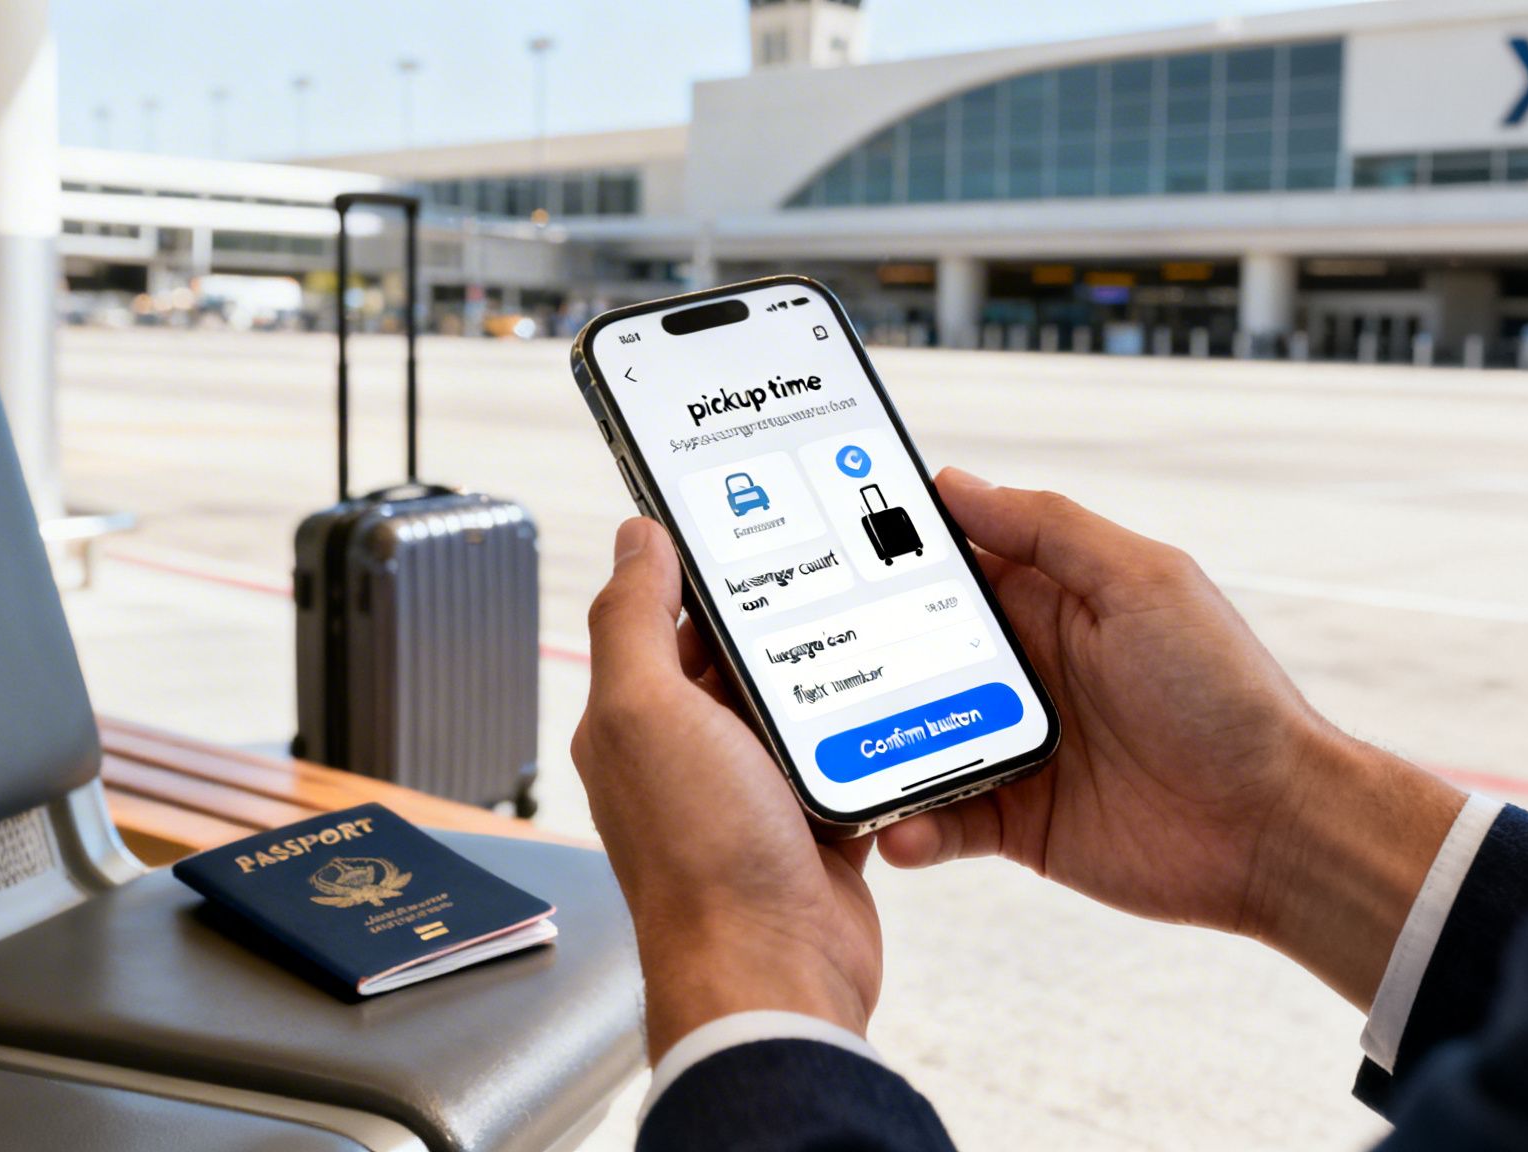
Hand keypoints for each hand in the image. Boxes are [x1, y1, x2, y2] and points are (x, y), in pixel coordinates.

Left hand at [572, 518, 881, 1060]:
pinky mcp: (814, 825)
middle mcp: (691, 755)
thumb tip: (636, 540)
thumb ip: (634, 618)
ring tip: (872, 626)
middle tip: (834, 564)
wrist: (775, 970)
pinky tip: (893, 709)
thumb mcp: (648, 711)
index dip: (699, 569)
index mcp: (636, 722)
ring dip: (833, 676)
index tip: (748, 520)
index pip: (662, 619)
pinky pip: (848, 760)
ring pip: (801, 706)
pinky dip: (870, 739)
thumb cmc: (701, 859)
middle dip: (783, 619)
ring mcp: (755, 793)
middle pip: (741, 658)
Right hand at [878, 469, 1464, 1007]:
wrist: (1273, 827)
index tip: (821, 544)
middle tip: (796, 660)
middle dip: (859, 654)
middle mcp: (1025, 671)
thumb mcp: (1142, 584)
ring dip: (870, 748)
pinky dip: (913, 827)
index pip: (953, 565)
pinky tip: (900, 829)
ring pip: (912, 739)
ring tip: (830, 757)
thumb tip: (957, 482)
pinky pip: (943, 821)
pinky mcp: (1017, 824)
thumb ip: (1051, 532)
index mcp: (1052, 602)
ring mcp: (1016, 748)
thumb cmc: (1225, 694)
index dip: (889, 554)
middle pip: (913, 653)